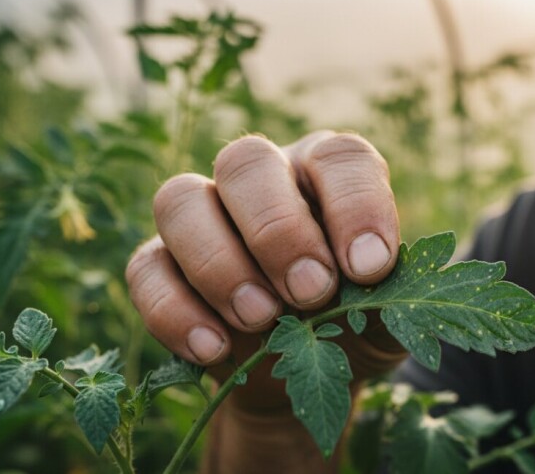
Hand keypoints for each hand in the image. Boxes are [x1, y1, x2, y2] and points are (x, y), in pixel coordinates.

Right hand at [126, 131, 406, 414]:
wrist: (306, 377)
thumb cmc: (356, 326)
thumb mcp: (388, 315)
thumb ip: (389, 292)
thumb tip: (368, 269)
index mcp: (328, 178)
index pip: (338, 158)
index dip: (355, 205)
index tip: (369, 268)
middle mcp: (265, 182)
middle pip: (246, 161)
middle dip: (277, 231)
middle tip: (310, 293)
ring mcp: (207, 218)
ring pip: (179, 200)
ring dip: (218, 263)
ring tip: (260, 319)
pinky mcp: (163, 265)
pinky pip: (146, 268)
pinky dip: (175, 310)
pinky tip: (215, 350)